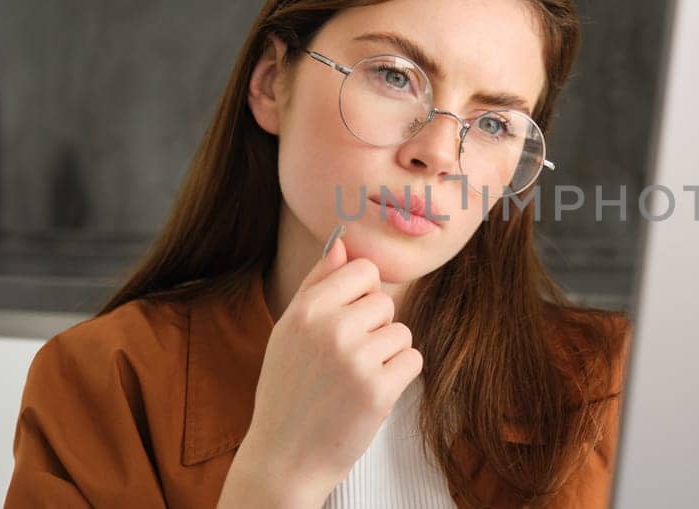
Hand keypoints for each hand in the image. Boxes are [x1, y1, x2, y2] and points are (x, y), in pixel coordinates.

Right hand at [219, 224, 423, 507]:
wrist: (286, 456)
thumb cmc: (289, 389)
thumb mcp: (289, 331)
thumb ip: (318, 284)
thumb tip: (343, 241)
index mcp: (306, 309)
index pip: (362, 269)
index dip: (360, 295)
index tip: (345, 321)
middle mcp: (331, 329)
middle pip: (385, 301)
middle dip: (374, 328)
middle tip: (344, 360)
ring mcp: (356, 359)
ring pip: (401, 332)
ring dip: (387, 354)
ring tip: (354, 379)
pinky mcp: (380, 390)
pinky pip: (413, 360)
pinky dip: (398, 376)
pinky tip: (370, 392)